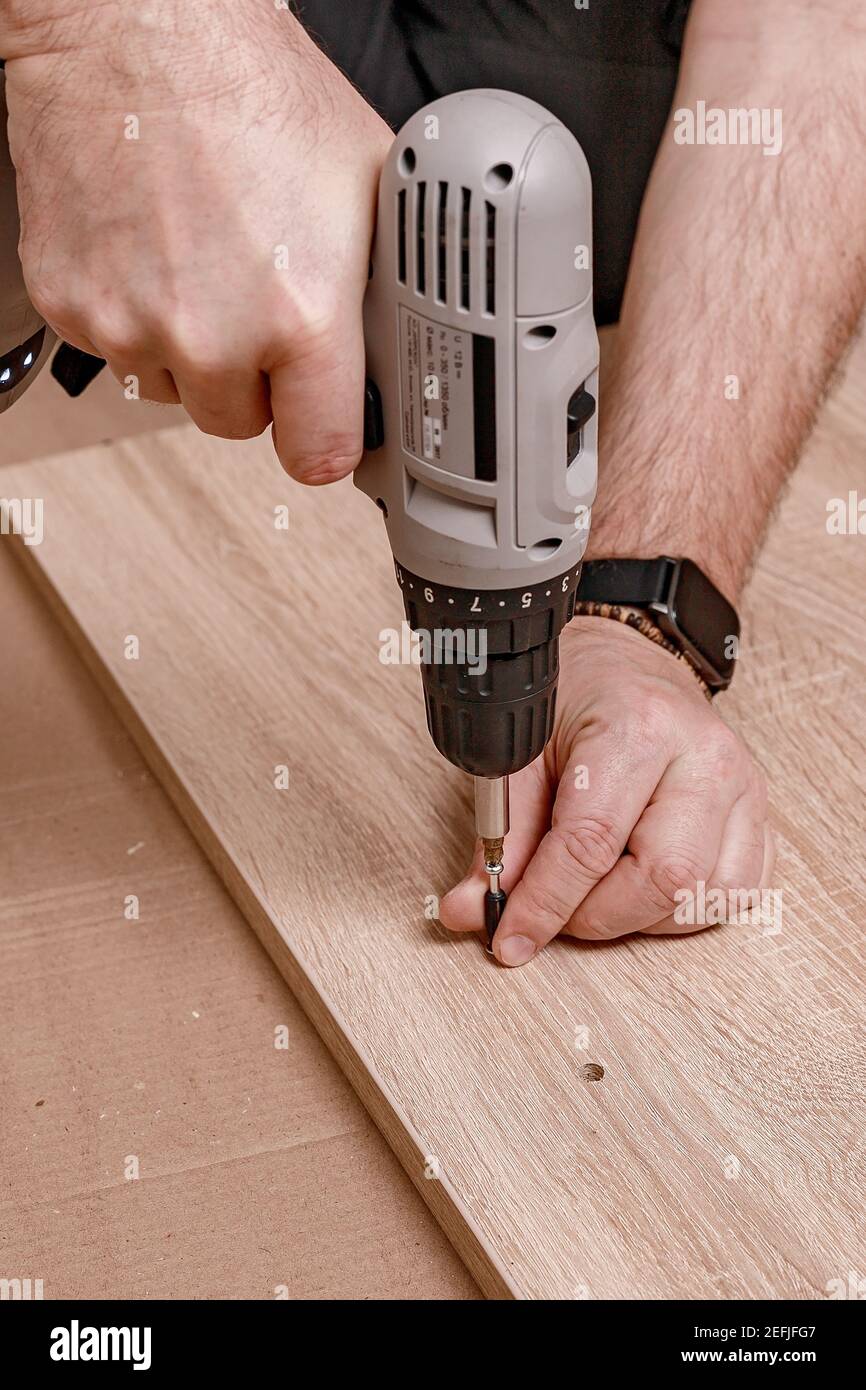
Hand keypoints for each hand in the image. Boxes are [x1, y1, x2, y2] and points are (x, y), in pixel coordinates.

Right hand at [3, 1, 391, 478]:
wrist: (133, 27)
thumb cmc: (247, 86)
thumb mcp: (365, 182)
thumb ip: (382, 286)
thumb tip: (397, 342)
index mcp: (300, 314)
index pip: (319, 455)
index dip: (327, 443)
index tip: (325, 432)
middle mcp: (211, 334)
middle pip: (242, 424)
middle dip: (257, 381)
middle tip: (259, 305)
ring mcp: (132, 324)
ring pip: (176, 392)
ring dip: (194, 353)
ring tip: (204, 262)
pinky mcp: (72, 307)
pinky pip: (117, 352)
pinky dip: (136, 317)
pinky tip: (155, 250)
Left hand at [440, 616, 774, 963]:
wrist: (628, 664)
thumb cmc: (574, 702)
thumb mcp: (520, 754)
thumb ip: (500, 837)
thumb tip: (474, 910)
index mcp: (639, 726)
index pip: (591, 843)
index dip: (544, 904)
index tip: (510, 938)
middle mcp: (705, 757)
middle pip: (662, 880)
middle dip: (596, 916)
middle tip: (554, 908)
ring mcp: (744, 788)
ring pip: (703, 898)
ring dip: (640, 916)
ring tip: (598, 887)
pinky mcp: (759, 816)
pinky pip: (736, 894)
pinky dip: (683, 910)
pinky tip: (644, 884)